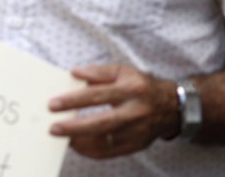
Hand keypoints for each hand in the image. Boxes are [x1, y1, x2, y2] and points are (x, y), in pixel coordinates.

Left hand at [49, 64, 180, 158]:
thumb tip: (74, 72)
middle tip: (53, 128)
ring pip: (106, 142)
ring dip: (80, 142)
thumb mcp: (123, 71)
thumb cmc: (141, 86)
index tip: (53, 104)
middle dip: (75, 127)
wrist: (172, 107)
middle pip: (102, 123)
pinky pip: (111, 153)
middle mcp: (136, 113)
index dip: (74, 100)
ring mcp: (138, 132)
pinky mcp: (137, 146)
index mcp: (131, 90)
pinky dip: (91, 152)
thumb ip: (98, 71)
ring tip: (61, 138)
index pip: (98, 95)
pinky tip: (76, 146)